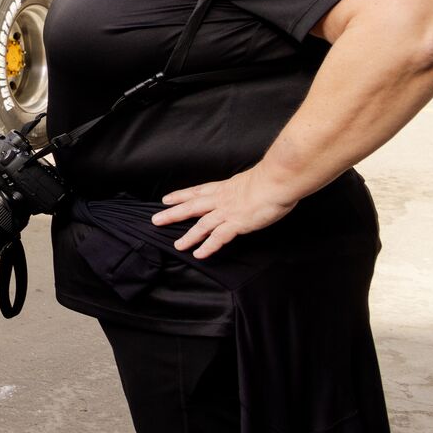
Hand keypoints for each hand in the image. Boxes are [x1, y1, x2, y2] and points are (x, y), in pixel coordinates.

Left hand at [152, 168, 299, 259]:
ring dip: (188, 236)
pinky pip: (218, 238)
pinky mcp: (237, 223)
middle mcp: (221, 199)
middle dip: (172, 214)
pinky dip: (207, 247)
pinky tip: (199, 254)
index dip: (181, 195)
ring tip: (177, 245)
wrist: (277, 180)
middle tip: (156, 220)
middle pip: (191, 207)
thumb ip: (246, 187)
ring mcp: (227, 212)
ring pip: (200, 225)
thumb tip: (249, 191)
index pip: (197, 191)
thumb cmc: (271, 178)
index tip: (167, 199)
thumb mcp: (252, 179)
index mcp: (225, 187)